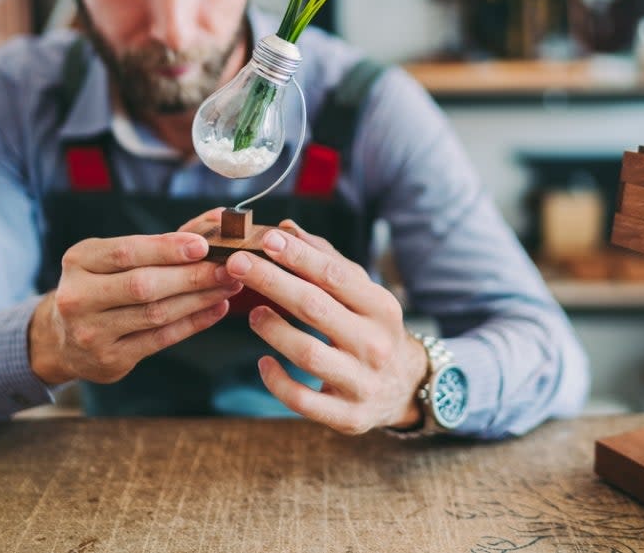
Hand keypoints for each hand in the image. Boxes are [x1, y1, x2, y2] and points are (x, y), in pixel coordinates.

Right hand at [29, 218, 241, 385]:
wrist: (63, 338)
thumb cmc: (101, 285)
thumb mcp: (111, 257)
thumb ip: (158, 243)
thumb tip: (215, 223)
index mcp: (79, 261)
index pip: (127, 252)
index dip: (167, 249)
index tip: (203, 245)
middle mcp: (79, 297)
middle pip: (144, 285)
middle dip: (192, 276)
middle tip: (229, 267)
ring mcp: (92, 332)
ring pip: (156, 314)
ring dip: (199, 298)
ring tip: (229, 285)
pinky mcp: (110, 359)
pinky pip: (161, 339)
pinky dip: (193, 322)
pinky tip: (216, 308)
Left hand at [224, 221, 428, 434]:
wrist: (405, 388)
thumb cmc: (372, 329)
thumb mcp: (362, 294)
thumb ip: (326, 261)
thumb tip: (287, 228)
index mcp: (381, 308)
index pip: (335, 275)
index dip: (299, 256)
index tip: (267, 238)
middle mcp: (375, 344)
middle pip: (315, 308)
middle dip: (272, 281)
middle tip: (238, 263)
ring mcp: (362, 382)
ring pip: (307, 354)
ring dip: (273, 330)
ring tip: (253, 313)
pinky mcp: (347, 416)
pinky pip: (302, 400)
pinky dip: (277, 381)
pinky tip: (263, 363)